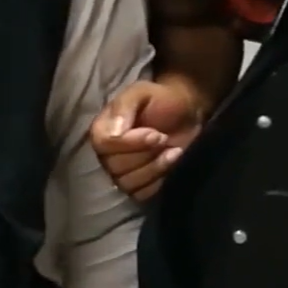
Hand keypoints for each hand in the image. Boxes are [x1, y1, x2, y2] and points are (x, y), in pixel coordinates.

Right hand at [89, 79, 204, 201]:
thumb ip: (125, 106)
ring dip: (156, 167)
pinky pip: (141, 194)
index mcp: (102, 129)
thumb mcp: (142, 93)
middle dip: (147, 154)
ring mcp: (120, 173)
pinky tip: (171, 164)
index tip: (156, 134)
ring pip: (128, 183)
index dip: (130, 143)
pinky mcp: (137, 187)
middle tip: (164, 139)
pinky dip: (159, 181)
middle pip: (116, 166)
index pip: (104, 144)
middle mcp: (105, 154)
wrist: (185, 114)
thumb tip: (113, 134)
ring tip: (173, 151)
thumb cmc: (162, 100)